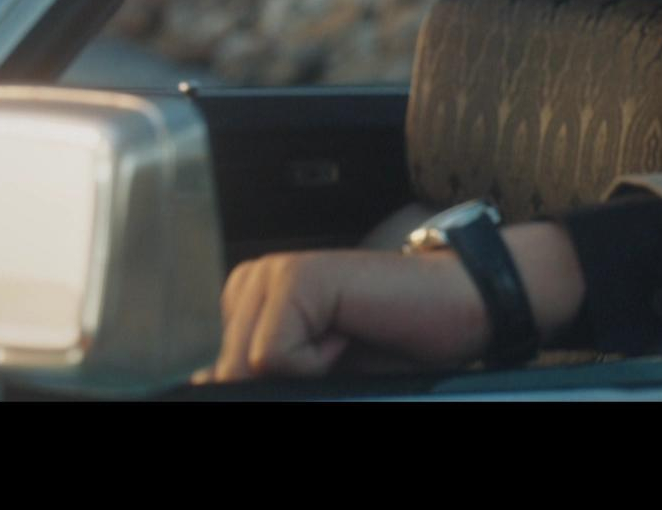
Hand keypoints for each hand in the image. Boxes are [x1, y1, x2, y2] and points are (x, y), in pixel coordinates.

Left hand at [201, 223, 586, 382]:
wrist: (458, 311)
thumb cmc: (395, 345)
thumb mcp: (315, 378)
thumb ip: (260, 379)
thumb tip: (203, 383)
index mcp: (249, 303)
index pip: (219, 374)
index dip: (269, 387)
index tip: (321, 367)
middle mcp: (253, 280)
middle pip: (228, 372)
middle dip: (287, 383)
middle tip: (340, 352)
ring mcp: (273, 273)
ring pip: (245, 367)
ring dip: (304, 374)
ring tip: (346, 340)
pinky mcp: (296, 277)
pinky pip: (273, 356)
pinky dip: (317, 363)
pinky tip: (350, 330)